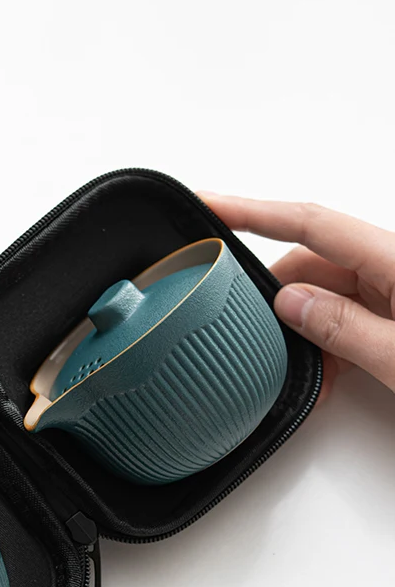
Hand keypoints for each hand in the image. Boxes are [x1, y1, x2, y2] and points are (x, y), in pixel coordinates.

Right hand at [200, 193, 394, 396]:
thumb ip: (344, 327)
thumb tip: (289, 303)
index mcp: (394, 258)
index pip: (310, 223)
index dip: (252, 212)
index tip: (209, 205)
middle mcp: (391, 266)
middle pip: (312, 265)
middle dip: (277, 304)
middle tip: (251, 340)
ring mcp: (394, 291)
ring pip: (326, 297)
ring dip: (305, 336)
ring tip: (298, 377)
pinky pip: (347, 319)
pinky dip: (328, 348)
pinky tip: (322, 381)